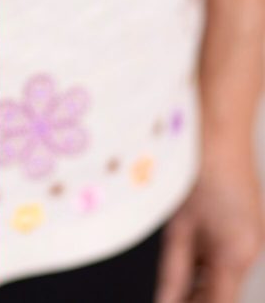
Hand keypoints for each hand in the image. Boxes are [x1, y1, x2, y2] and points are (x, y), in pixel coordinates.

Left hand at [156, 145, 264, 302]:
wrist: (219, 135)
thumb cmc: (196, 174)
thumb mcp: (179, 227)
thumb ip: (174, 270)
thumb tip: (166, 299)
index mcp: (235, 255)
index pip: (218, 302)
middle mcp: (252, 251)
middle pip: (223, 292)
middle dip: (196, 299)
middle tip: (168, 297)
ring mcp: (254, 238)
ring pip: (225, 275)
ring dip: (201, 283)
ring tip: (172, 286)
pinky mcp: (250, 226)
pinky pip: (229, 255)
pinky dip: (208, 263)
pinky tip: (187, 258)